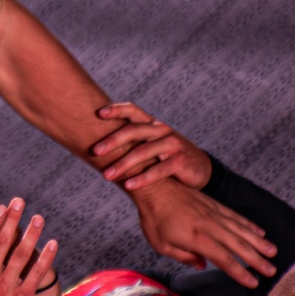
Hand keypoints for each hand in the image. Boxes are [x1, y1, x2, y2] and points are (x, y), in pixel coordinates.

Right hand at [0, 198, 57, 295]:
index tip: (0, 207)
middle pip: (1, 242)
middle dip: (12, 219)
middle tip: (19, 201)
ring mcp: (6, 288)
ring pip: (20, 254)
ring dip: (31, 233)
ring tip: (38, 217)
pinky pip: (37, 272)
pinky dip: (45, 256)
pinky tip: (52, 243)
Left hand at [92, 100, 209, 191]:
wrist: (199, 168)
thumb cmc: (167, 155)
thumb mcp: (152, 143)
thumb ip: (133, 140)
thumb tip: (98, 143)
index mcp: (152, 123)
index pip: (133, 110)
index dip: (116, 109)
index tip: (98, 113)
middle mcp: (162, 130)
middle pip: (134, 130)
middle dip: (112, 141)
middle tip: (94, 151)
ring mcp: (172, 145)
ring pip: (143, 152)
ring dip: (123, 164)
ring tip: (106, 176)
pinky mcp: (180, 161)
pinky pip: (158, 170)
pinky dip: (142, 178)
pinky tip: (128, 185)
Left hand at [132, 180, 275, 286]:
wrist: (154, 186)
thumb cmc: (154, 218)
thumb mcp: (160, 244)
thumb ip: (183, 257)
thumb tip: (201, 266)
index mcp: (197, 238)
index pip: (224, 259)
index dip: (240, 272)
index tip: (253, 282)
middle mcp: (210, 225)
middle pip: (238, 245)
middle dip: (256, 260)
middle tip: (272, 271)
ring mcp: (214, 213)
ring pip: (241, 230)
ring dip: (258, 242)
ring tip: (273, 252)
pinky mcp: (214, 204)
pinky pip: (235, 216)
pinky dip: (249, 224)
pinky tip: (259, 231)